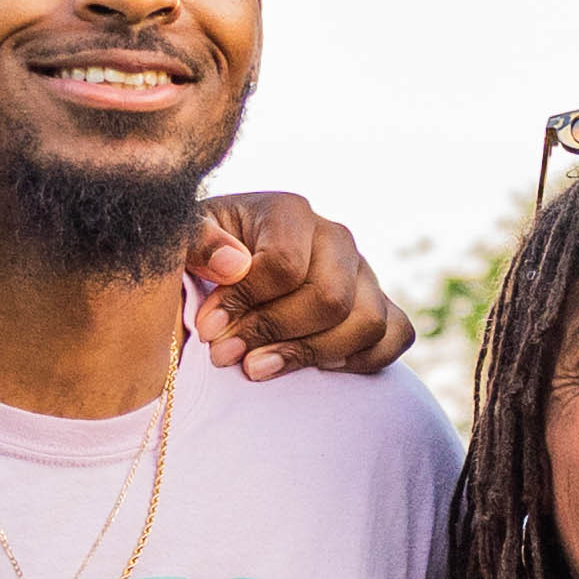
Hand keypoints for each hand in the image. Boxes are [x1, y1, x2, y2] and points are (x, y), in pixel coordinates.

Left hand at [187, 192, 417, 380]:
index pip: (285, 266)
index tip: (208, 328)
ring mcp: (362, 271)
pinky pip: (396, 335)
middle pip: (330, 299)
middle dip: (275, 333)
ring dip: (311, 354)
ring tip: (259, 367)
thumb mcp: (182, 242)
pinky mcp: (375, 303)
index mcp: (289, 212)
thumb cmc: (202, 257)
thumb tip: (235, 264)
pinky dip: (363, 359)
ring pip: (368, 321)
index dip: (245, 304)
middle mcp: (334, 237)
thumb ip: (197, 244)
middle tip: (227, 355)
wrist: (224, 269)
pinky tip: (314, 366)